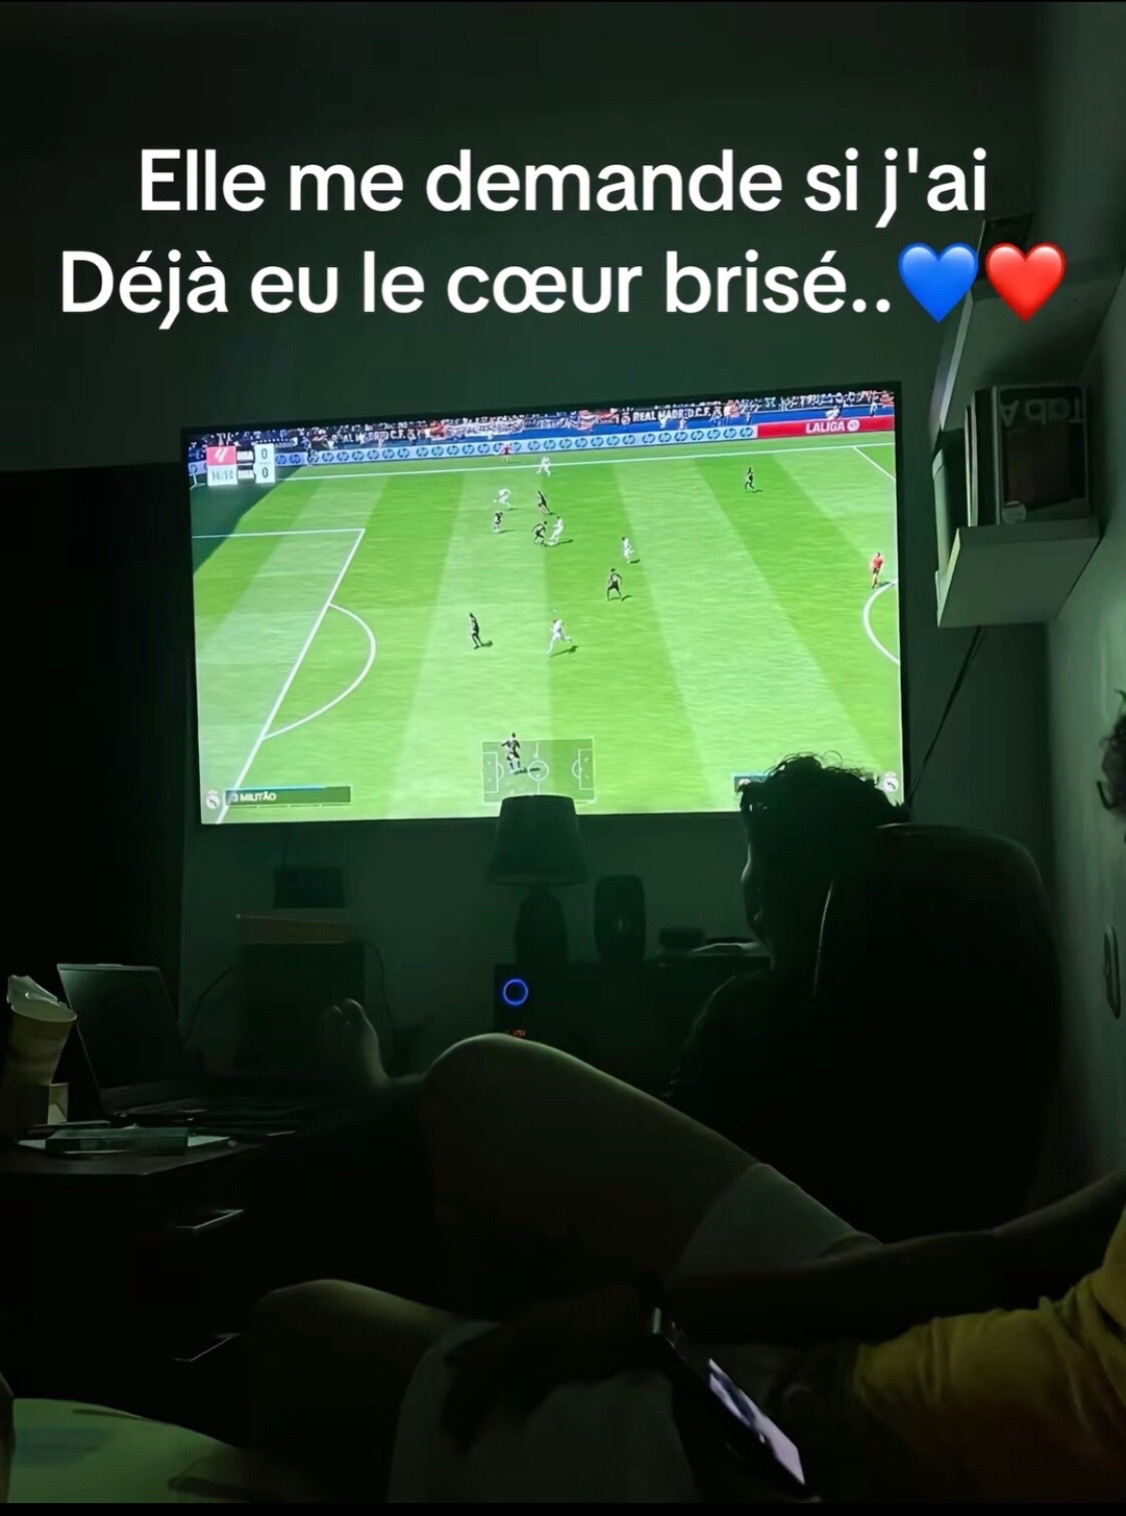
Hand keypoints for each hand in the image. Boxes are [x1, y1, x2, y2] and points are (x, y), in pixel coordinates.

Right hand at [441, 1282, 648, 1452]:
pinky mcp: (546, 1326)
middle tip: (447, 1422)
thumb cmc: (604, 1337)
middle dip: (461, 1390)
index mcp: (522, 1329)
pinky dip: (491, 1365)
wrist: (639, 1311)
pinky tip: (491, 1375)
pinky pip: (505, 1346)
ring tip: (457, 1398)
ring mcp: (533, 1320)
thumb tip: (509, 1403)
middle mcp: (520, 1321)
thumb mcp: (569, 1365)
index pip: (480, 1368)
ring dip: (472, 1375)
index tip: (455, 1433)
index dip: (464, 1402)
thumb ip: (535, 1382)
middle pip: (478, 1356)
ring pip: (489, 1348)